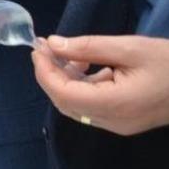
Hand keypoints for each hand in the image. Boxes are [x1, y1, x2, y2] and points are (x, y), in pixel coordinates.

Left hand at [32, 34, 168, 135]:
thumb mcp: (130, 47)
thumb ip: (88, 47)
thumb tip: (52, 44)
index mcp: (114, 105)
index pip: (63, 93)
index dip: (44, 72)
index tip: (37, 48)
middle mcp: (113, 121)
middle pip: (65, 102)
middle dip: (50, 75)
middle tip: (46, 48)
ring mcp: (119, 125)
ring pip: (76, 106)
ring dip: (65, 80)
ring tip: (66, 53)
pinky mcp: (124, 121)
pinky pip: (92, 106)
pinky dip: (81, 86)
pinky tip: (86, 65)